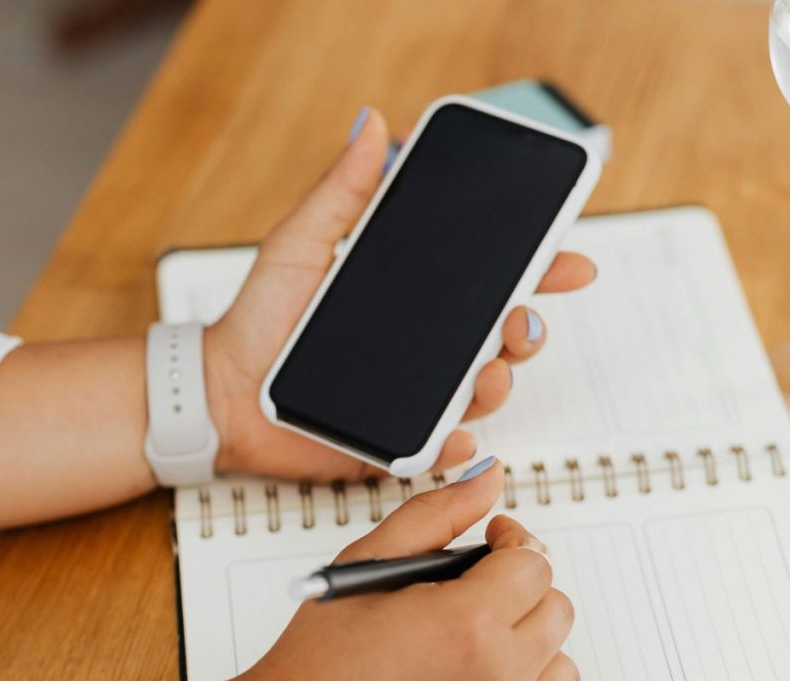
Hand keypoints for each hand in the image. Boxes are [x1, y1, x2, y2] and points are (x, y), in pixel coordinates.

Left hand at [204, 108, 595, 481]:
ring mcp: (415, 394)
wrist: (223, 389)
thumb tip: (373, 125)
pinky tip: (456, 435)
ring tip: (487, 370)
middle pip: (502, 336)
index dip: (536, 268)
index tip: (566, 257)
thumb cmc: (260, 317)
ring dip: (501, 380)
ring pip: (483, 390)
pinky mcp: (395, 439)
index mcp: (413, 295)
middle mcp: (424, 344)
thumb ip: (343, 189)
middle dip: (529, 326)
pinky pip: (439, 447)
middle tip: (522, 315)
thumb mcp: (302, 242)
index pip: (489, 279)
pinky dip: (455, 446)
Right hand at [238, 459, 577, 680]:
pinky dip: (526, 673)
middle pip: (555, 606)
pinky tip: (482, 661)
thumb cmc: (328, 653)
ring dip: (528, 633)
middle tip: (476, 582)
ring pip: (560, 656)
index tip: (491, 539)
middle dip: (519, 582)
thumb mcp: (373, 562)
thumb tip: (487, 478)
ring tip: (476, 629)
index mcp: (467, 625)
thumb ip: (438, 513)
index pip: (533, 563)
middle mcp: (497, 674)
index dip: (511, 540)